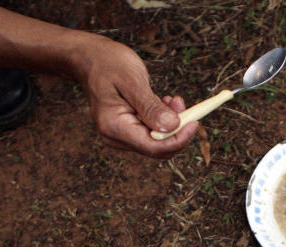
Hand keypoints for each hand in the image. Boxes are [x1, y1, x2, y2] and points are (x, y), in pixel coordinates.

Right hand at [69, 36, 197, 156]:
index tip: (195, 123)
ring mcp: (122, 136)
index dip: (178, 139)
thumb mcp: (132, 80)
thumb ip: (151, 106)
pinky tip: (165, 102)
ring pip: (158, 141)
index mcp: (114, 127)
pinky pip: (153, 133)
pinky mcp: (128, 130)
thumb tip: (172, 126)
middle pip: (158, 148)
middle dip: (176, 130)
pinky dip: (164, 120)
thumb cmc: (108, 64)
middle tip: (181, 103)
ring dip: (172, 123)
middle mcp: (116, 137)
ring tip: (172, 99)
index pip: (154, 147)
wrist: (90, 59)